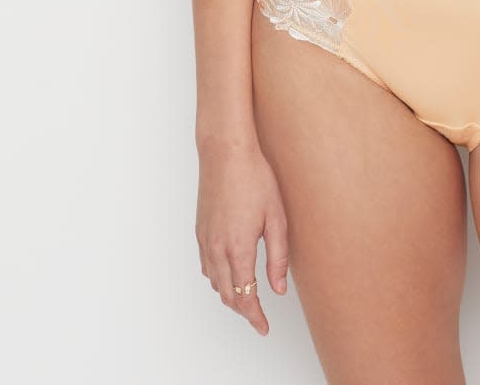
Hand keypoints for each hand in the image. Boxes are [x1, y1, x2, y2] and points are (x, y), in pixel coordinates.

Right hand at [196, 138, 289, 335]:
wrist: (226, 153)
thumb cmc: (255, 178)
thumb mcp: (277, 217)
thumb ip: (278, 256)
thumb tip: (278, 287)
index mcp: (238, 248)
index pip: (244, 296)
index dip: (254, 316)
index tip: (264, 327)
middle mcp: (217, 248)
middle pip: (227, 294)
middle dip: (243, 309)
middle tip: (259, 317)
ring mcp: (205, 239)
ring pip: (214, 282)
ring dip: (229, 294)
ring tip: (247, 297)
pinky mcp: (200, 230)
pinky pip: (206, 265)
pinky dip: (217, 278)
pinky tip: (228, 274)